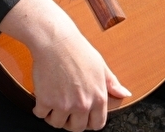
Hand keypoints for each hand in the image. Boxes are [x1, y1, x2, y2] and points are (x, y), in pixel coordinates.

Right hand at [0, 0, 130, 130]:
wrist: (55, 41)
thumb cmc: (78, 50)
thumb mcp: (101, 66)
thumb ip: (113, 84)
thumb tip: (125, 94)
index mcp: (99, 98)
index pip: (97, 124)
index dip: (88, 122)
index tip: (81, 116)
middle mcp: (82, 104)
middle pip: (76, 128)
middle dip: (70, 121)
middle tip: (65, 110)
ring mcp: (64, 104)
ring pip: (57, 123)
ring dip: (54, 116)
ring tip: (53, 104)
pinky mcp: (45, 100)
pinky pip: (41, 114)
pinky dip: (40, 109)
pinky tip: (42, 99)